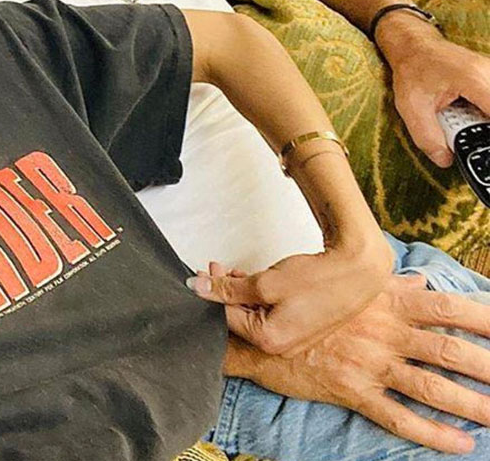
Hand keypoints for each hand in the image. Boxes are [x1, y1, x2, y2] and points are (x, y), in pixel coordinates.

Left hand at [190, 242, 392, 355]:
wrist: (361, 269)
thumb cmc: (318, 279)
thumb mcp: (265, 283)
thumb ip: (228, 289)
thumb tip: (196, 287)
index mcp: (269, 341)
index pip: (226, 317)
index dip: (211, 293)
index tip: (203, 273)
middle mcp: (282, 345)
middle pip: (240, 317)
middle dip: (225, 292)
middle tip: (216, 268)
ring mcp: (295, 336)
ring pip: (256, 312)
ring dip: (241, 292)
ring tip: (233, 271)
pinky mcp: (305, 323)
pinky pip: (273, 311)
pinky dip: (261, 295)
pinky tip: (254, 278)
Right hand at [227, 273, 489, 454]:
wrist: (258, 332)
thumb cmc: (303, 306)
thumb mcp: (348, 288)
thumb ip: (391, 288)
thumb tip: (422, 282)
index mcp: (384, 304)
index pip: (444, 308)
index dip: (480, 317)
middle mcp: (382, 333)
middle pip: (447, 351)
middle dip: (486, 366)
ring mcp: (369, 363)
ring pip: (431, 387)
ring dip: (471, 404)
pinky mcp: (353, 390)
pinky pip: (398, 416)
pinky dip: (431, 432)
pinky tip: (459, 443)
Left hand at [375, 14, 489, 167]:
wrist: (414, 45)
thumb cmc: (413, 71)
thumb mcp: (412, 107)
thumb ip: (428, 136)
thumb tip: (445, 160)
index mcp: (475, 80)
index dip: (488, 134)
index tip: (482, 147)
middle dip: (483, 126)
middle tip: (462, 127)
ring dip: (482, 119)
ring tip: (461, 118)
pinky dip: (484, 111)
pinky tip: (470, 114)